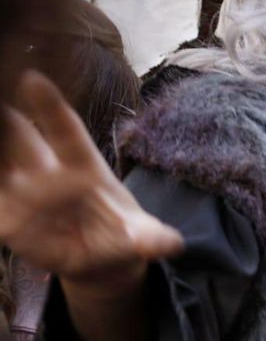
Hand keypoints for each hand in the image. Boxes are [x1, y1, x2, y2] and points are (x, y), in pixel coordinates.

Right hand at [0, 71, 179, 292]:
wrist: (102, 261)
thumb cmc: (123, 235)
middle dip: (5, 120)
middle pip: (20, 137)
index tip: (32, 78)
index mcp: (83, 166)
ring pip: (2, 162)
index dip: (49, 107)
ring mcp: (23, 193)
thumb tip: (173, 245)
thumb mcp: (142, 239)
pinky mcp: (8, 218)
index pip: (65, 131)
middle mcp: (48, 172)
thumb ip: (151, 238)